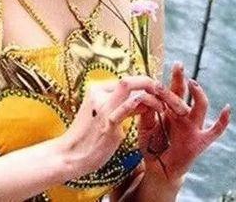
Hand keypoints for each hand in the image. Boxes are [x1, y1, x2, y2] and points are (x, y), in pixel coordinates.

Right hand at [57, 74, 188, 179]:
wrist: (69, 155)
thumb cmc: (88, 138)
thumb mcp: (106, 117)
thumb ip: (122, 106)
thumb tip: (144, 101)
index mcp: (97, 89)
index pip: (127, 80)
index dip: (145, 84)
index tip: (158, 93)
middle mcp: (98, 92)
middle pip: (131, 79)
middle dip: (152, 84)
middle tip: (166, 94)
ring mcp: (102, 105)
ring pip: (132, 88)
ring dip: (152, 95)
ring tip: (165, 104)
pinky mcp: (107, 121)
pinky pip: (129, 106)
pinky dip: (145, 106)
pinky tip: (155, 112)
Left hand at [137, 62, 230, 181]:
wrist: (158, 168)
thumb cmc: (151, 145)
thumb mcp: (145, 129)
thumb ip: (146, 115)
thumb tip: (146, 99)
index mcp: (168, 109)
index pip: (168, 91)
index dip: (162, 85)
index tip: (155, 79)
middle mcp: (183, 115)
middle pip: (183, 94)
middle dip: (180, 79)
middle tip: (178, 65)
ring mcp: (194, 127)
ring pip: (198, 107)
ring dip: (197, 94)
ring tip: (192, 82)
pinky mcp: (201, 141)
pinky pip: (215, 131)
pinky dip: (223, 121)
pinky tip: (227, 108)